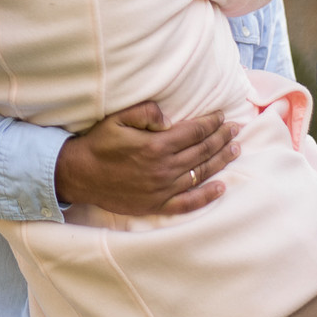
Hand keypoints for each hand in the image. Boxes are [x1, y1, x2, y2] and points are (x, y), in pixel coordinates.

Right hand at [54, 102, 240, 215]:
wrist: (79, 175)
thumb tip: (170, 117)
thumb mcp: (119, 118)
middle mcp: (164, 168)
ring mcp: (162, 189)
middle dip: (222, 138)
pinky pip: (187, 203)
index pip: (194, 132)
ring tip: (236, 150)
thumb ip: (146, 112)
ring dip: (221, 161)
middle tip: (237, 129)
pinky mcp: (156, 205)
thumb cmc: (99, 144)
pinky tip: (221, 188)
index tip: (223, 116)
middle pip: (202, 151)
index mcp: (156, 145)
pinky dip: (206, 196)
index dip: (212, 123)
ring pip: (200, 173)